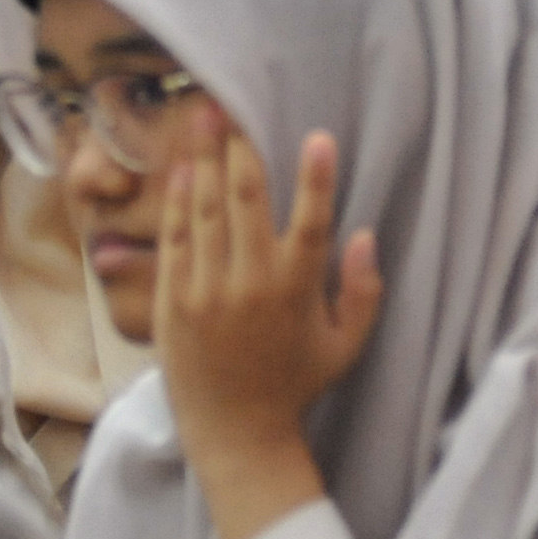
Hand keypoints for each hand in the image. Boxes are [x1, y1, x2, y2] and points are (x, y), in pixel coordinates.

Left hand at [151, 126, 377, 538]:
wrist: (235, 434)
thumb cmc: (295, 385)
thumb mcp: (347, 347)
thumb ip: (364, 292)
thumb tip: (364, 236)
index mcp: (297, 291)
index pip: (312, 222)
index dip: (317, 178)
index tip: (318, 137)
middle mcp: (251, 283)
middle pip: (248, 200)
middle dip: (240, 147)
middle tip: (232, 105)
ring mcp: (207, 290)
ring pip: (207, 211)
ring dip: (206, 160)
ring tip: (204, 118)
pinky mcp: (173, 301)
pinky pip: (176, 240)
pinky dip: (179, 202)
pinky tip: (184, 170)